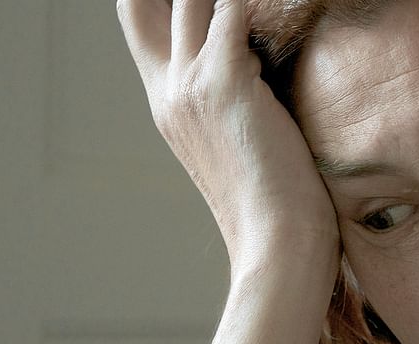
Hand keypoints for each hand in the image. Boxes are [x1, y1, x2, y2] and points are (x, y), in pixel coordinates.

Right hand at [118, 0, 338, 272]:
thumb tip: (262, 71)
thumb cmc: (275, 202)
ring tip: (260, 8)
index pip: (140, 22)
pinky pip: (231, 10)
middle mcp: (169, 91)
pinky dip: (252, 4)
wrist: (278, 243)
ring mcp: (191, 85)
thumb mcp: (239, 142)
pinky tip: (279, 9)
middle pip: (145, 3)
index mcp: (168, 105)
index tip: (192, 3)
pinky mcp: (226, 84)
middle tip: (228, 7)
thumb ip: (235, 99)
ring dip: (225, 0)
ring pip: (191, 0)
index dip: (159, 0)